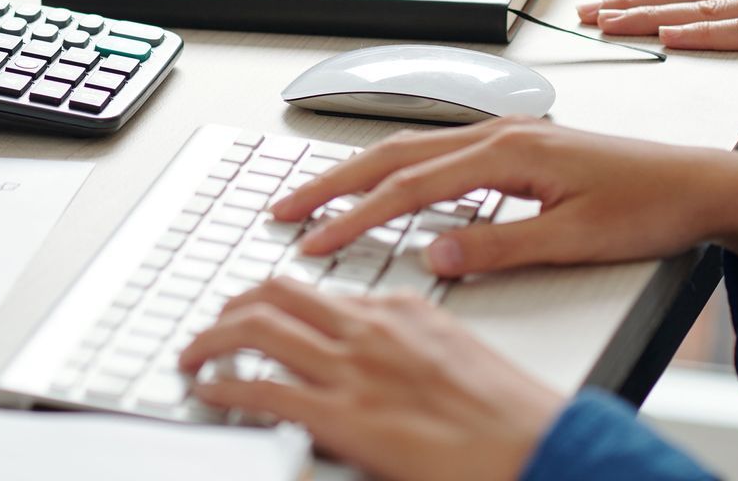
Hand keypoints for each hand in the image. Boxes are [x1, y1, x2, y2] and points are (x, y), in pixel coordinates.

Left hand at [177, 280, 559, 480]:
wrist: (543, 448)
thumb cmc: (512, 415)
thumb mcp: (456, 356)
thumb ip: (409, 345)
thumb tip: (376, 358)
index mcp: (401, 309)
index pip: (320, 291)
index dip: (278, 299)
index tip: (259, 309)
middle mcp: (370, 328)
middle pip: (276, 293)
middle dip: (233, 305)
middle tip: (214, 323)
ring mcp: (354, 370)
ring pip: (256, 329)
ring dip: (212, 338)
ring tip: (195, 353)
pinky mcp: (344, 417)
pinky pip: (261, 390)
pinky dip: (223, 386)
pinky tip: (209, 391)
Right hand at [270, 118, 737, 272]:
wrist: (703, 182)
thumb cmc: (651, 207)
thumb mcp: (575, 239)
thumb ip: (499, 245)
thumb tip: (434, 252)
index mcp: (508, 150)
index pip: (410, 185)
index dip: (356, 214)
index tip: (316, 238)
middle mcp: (499, 132)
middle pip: (394, 153)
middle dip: (334, 181)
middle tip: (285, 207)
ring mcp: (506, 134)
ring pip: (412, 148)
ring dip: (361, 172)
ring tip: (317, 195)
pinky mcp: (517, 146)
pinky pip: (439, 153)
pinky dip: (398, 169)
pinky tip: (388, 186)